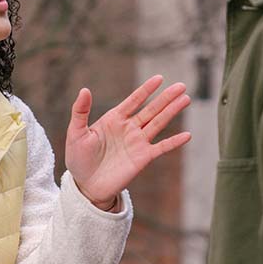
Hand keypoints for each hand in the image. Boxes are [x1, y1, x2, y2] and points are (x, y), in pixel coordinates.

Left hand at [65, 75, 191, 208]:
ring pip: (159, 123)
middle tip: (181, 85)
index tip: (159, 78)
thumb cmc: (78, 158)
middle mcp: (129, 128)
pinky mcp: (142, 158)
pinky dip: (174, 142)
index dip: (146, 90)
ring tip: (186, 99)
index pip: (133, 100)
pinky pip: (161, 148)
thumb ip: (80, 111)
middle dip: (166, 97)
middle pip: (151, 109)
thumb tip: (84, 90)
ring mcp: (137, 143)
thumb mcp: (76, 133)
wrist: (86, 185)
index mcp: (114, 119)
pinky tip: (187, 135)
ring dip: (172, 111)